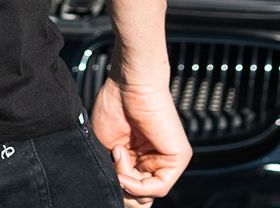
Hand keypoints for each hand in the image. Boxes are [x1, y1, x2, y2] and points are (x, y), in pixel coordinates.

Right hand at [90, 77, 191, 204]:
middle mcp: (154, 163)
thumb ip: (114, 175)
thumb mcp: (107, 150)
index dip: (115, 188)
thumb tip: (118, 196)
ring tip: (117, 152)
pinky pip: (160, 187)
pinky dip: (139, 185)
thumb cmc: (115, 107)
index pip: (131, 193)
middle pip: (139, 199)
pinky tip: (124, 166)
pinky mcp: (178, 158)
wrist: (128, 83)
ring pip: (146, 196)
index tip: (101, 172)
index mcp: (139, 161)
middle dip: (120, 186)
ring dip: (126, 180)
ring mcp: (167, 161)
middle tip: (110, 159)